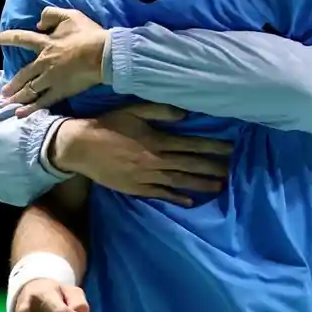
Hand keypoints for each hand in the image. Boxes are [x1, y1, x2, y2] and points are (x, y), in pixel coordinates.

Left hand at [0, 7, 107, 116]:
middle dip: (13, 83)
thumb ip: (51, 14)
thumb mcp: (70, 15)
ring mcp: (50, 79)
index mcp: (45, 43)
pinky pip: (42, 101)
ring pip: (29, 89)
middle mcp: (43, 62)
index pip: (23, 39)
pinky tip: (19, 114)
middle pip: (23, 73)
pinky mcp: (60, 91)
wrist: (103, 54)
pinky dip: (30, 108)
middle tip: (4, 91)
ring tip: (7, 103)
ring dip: (17, 96)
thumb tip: (38, 23)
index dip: (10, 38)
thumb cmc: (89, 34)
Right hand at [52, 103, 232, 205]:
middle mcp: (155, 161)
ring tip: (219, 186)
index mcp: (156, 140)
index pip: (191, 144)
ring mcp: (146, 177)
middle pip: (190, 164)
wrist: (80, 147)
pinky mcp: (136, 188)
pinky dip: (175, 198)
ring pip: (179, 181)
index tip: (230, 148)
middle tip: (232, 169)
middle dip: (212, 167)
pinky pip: (160, 194)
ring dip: (200, 184)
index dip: (212, 147)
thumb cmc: (107, 125)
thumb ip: (160, 110)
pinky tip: (190, 201)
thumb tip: (185, 115)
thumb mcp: (133, 110)